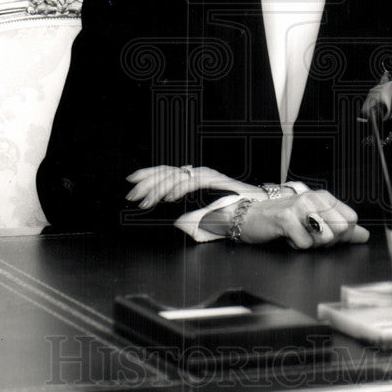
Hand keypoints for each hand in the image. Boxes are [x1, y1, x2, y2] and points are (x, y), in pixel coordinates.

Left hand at [125, 165, 258, 208]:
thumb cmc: (234, 216)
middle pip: (168, 172)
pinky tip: (169, 198)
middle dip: (147, 183)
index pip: (166, 173)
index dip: (147, 175)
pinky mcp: (218, 182)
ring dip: (159, 189)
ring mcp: (208, 176)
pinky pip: (194, 182)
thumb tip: (170, 220)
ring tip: (146, 201)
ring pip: (177, 176)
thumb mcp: (203, 218)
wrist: (260, 213)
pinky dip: (180, 189)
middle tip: (132, 195)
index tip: (131, 181)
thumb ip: (187, 216)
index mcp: (193, 180)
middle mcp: (199, 174)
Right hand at [239, 190, 368, 249]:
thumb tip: (364, 235)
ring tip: (297, 234)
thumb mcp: (315, 221)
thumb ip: (342, 229)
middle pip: (341, 230)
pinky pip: (304, 244)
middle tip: (308, 234)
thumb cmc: (284, 220)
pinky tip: (287, 236)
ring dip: (310, 244)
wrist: (251, 218)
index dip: (342, 234)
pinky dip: (295, 246)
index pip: (352, 219)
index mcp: (324, 197)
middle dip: (326, 241)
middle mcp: (314, 198)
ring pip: (325, 239)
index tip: (325, 233)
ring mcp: (300, 206)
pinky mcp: (286, 218)